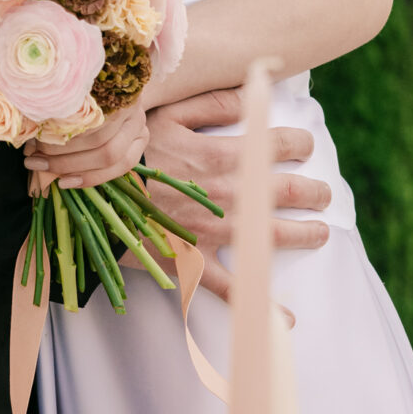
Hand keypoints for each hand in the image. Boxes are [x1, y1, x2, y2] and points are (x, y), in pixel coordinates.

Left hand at [25, 98, 148, 189]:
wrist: (122, 84)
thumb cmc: (90, 89)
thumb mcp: (76, 92)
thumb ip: (59, 109)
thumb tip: (29, 136)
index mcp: (113, 91)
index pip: (89, 120)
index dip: (61, 137)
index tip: (33, 143)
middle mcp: (133, 110)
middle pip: (101, 143)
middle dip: (63, 158)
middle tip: (34, 161)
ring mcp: (141, 128)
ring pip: (111, 159)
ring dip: (75, 170)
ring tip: (46, 171)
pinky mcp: (142, 143)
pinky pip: (121, 168)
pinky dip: (91, 178)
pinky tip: (67, 181)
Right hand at [140, 90, 330, 301]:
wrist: (91, 199)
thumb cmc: (127, 154)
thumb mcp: (165, 114)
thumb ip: (212, 102)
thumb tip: (252, 94)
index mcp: (221, 155)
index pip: (277, 144)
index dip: (299, 144)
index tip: (304, 147)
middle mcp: (227, 195)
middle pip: (287, 192)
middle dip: (313, 192)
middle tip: (322, 194)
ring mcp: (214, 233)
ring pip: (274, 238)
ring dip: (306, 235)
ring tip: (320, 233)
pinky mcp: (196, 264)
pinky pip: (235, 290)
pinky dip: (263, 307)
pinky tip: (287, 319)